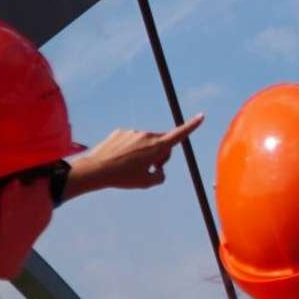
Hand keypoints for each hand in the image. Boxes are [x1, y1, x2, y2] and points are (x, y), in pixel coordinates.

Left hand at [65, 115, 202, 197]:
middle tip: (150, 169)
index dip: (192, 126)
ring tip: (128, 167)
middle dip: (160, 154)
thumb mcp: (147, 182)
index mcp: (156, 146)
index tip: (201, 116)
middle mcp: (146, 135)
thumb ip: (159, 176)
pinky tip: (119, 160)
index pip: (178, 134)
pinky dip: (129, 150)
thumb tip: (159, 169)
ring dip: (143, 153)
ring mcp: (132, 132)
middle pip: (161, 142)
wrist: (97, 169)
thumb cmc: (123, 178)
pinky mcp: (120, 132)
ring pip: (144, 143)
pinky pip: (130, 141)